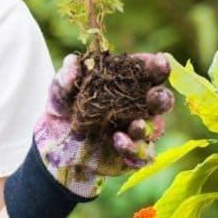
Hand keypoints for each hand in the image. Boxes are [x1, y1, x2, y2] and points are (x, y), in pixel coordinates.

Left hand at [33, 52, 175, 197]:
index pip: (146, 72)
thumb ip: (65, 78)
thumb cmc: (63, 113)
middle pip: (160, 100)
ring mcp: (137, 132)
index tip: (158, 62)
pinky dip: (134, 148)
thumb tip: (73, 61)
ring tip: (134, 126)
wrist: (55, 150)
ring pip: (155, 129)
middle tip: (154, 96)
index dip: (155, 66)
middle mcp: (137, 107)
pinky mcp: (133, 155)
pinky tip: (118, 141)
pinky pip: (143, 154)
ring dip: (147, 126)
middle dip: (161, 97)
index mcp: (125, 85)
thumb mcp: (59, 94)